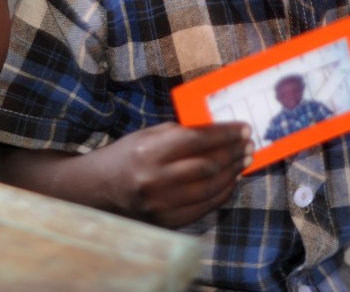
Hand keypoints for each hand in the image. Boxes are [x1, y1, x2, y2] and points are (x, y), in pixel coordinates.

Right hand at [103, 120, 252, 227]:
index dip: (226, 133)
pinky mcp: (166, 221)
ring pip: (210, 188)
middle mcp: (156, 179)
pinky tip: (232, 180)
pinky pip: (204, 207)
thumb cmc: (130, 154)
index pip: (198, 139)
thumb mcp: (151, 135)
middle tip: (250, 144)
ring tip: (245, 160)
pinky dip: (223, 193)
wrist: (99, 189)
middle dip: (234, 153)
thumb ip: (183, 132)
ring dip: (233, 172)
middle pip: (208, 165)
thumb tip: (220, 131)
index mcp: (151, 151)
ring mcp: (161, 204)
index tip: (245, 128)